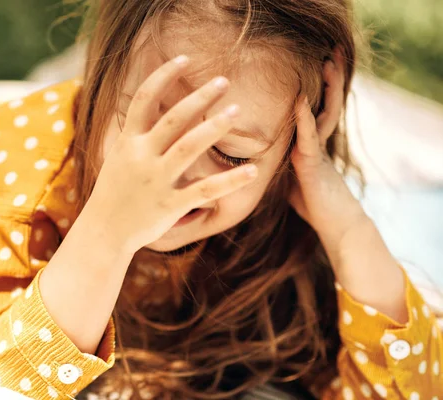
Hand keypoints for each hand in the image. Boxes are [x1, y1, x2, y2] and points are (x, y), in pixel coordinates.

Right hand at [84, 55, 257, 253]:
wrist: (104, 231)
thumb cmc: (115, 191)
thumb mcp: (119, 157)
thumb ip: (137, 134)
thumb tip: (154, 108)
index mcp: (128, 142)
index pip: (143, 100)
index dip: (162, 76)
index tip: (184, 59)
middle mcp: (141, 157)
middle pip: (173, 119)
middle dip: (199, 97)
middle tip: (223, 81)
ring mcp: (156, 181)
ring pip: (188, 147)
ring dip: (214, 127)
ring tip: (236, 110)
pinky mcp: (170, 205)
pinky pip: (204, 190)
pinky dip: (229, 181)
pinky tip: (252, 171)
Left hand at [288, 47, 366, 251]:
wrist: (335, 224)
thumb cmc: (313, 204)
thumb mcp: (292, 178)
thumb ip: (281, 163)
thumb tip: (260, 158)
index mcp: (309, 142)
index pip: (313, 108)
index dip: (315, 87)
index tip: (312, 65)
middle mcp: (315, 142)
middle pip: (324, 103)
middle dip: (327, 79)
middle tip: (330, 52)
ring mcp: (316, 151)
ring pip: (323, 113)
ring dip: (325, 88)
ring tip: (328, 62)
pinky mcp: (313, 164)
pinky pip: (309, 136)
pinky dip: (303, 118)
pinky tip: (300, 100)